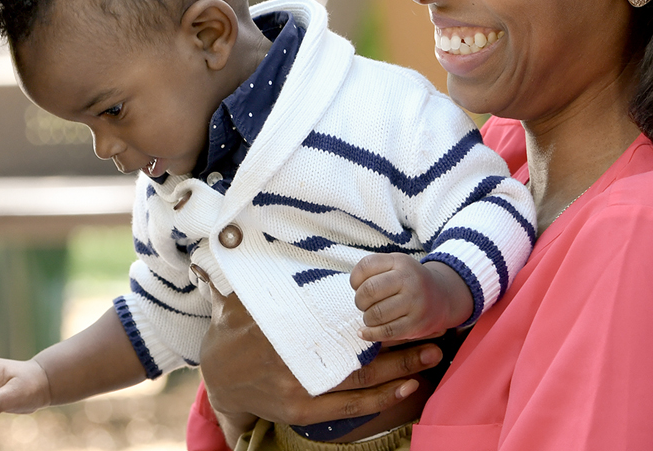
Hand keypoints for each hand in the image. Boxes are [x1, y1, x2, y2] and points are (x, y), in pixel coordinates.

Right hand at [198, 293, 438, 441]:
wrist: (218, 378)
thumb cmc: (235, 333)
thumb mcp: (242, 301)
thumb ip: (262, 279)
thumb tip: (256, 241)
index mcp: (285, 329)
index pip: (339, 321)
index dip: (377, 315)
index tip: (404, 305)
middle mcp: (295, 360)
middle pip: (359, 354)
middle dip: (400, 346)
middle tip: (433, 336)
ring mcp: (300, 389)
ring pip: (359, 382)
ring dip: (399, 371)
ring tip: (430, 357)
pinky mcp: (302, 410)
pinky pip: (348, 406)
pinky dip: (379, 398)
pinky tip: (405, 387)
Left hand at [352, 254, 472, 342]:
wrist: (444, 296)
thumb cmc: (410, 282)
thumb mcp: (396, 266)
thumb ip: (373, 270)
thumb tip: (354, 288)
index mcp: (400, 262)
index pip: (366, 266)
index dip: (355, 279)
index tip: (358, 287)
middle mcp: (409, 280)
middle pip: (369, 290)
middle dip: (360, 301)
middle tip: (364, 305)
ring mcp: (415, 302)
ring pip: (376, 314)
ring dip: (367, 319)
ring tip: (371, 317)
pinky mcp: (417, 324)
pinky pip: (387, 332)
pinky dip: (371, 334)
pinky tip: (366, 333)